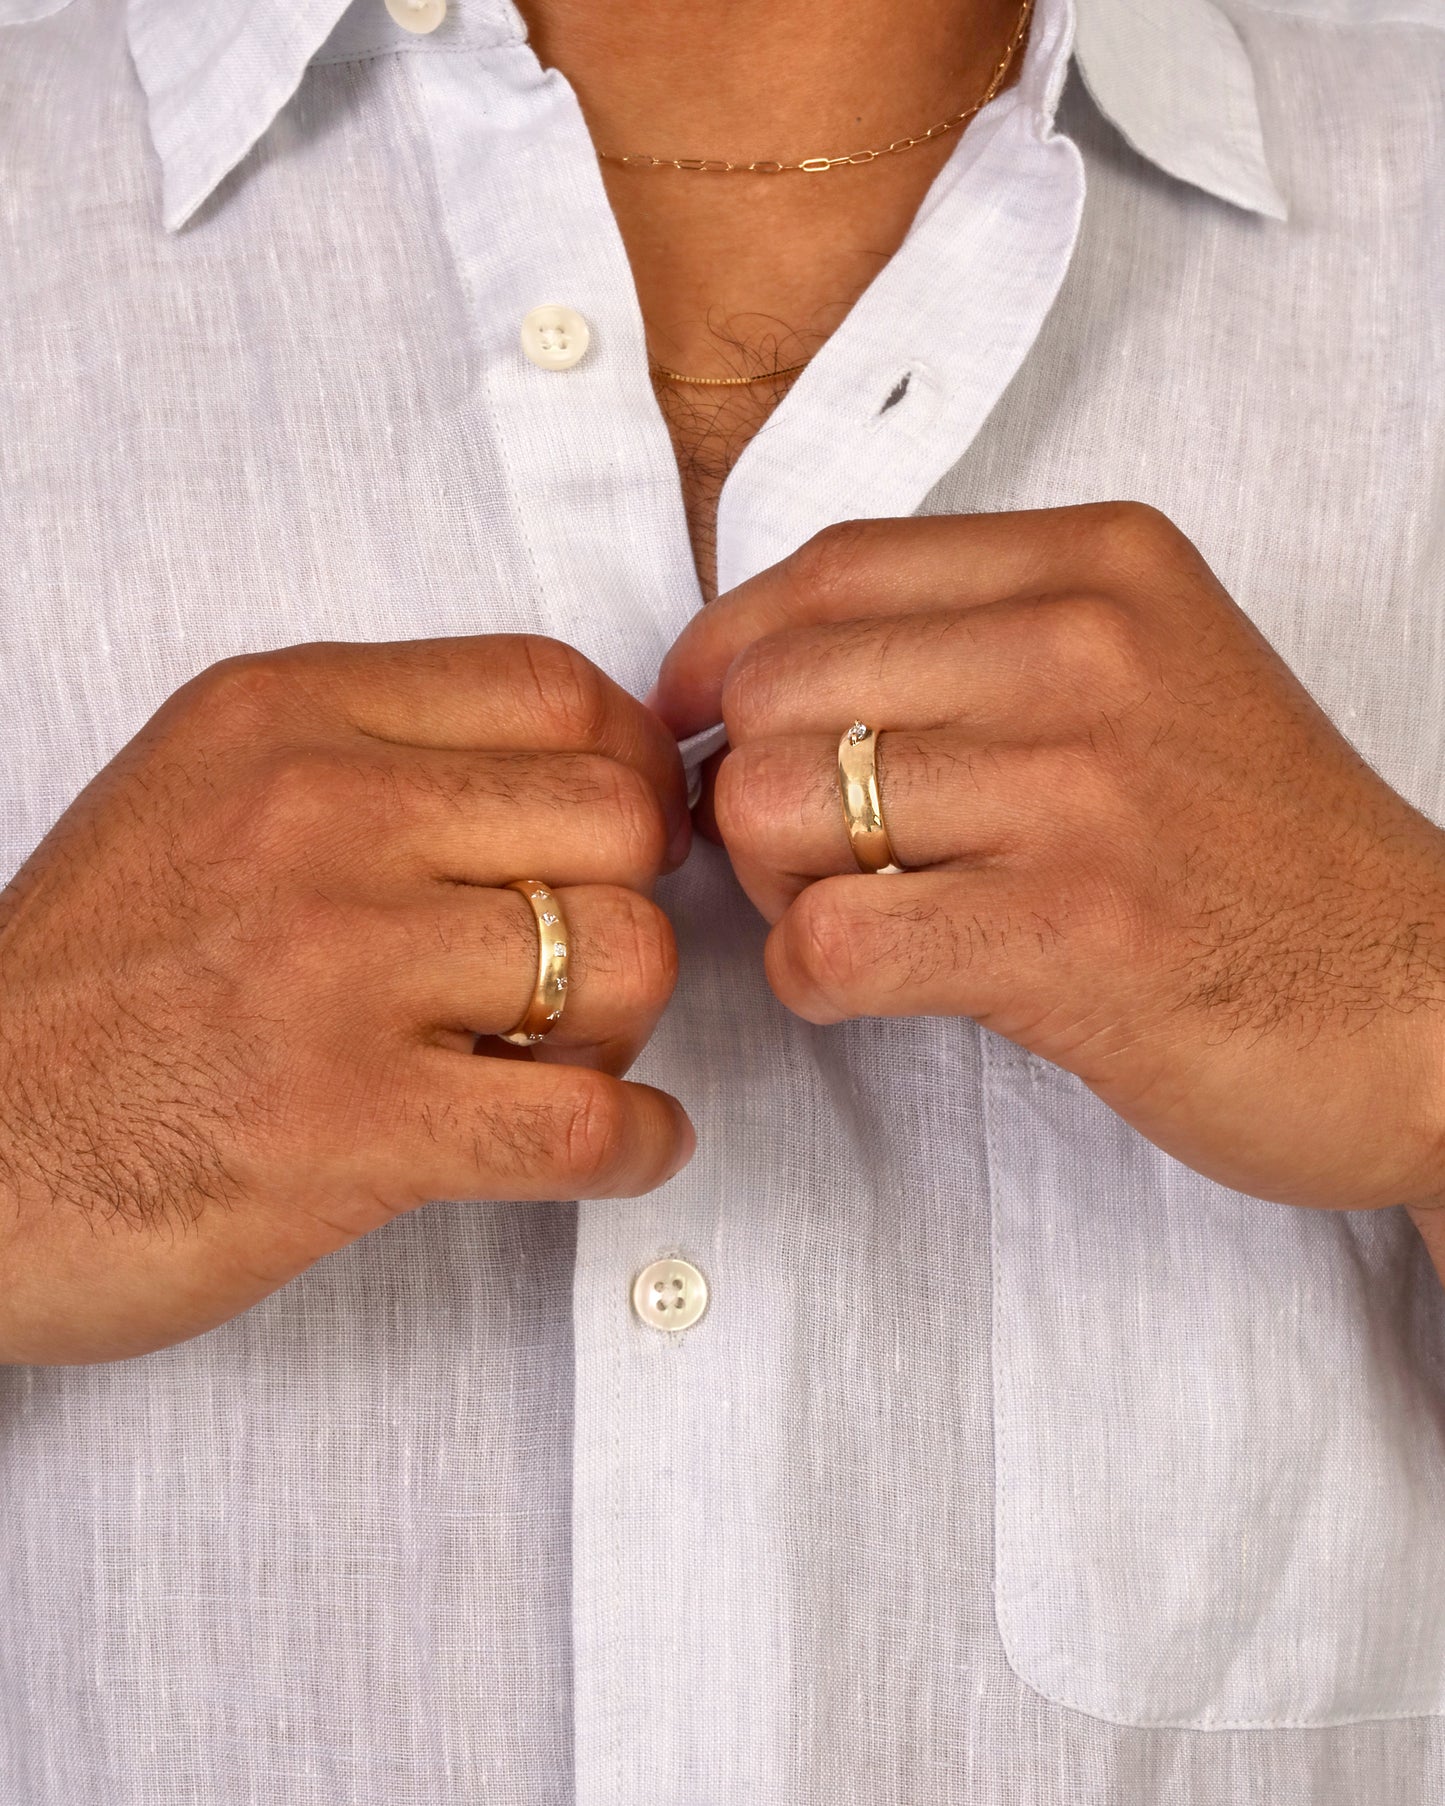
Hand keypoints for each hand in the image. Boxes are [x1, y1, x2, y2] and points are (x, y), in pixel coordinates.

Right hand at [0, 636, 693, 1363]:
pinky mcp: (350, 1122)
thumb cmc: (91, 983)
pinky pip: (590, 1122)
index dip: (629, 766)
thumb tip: (575, 780)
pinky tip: (617, 1147)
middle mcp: (317, 817)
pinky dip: (638, 1144)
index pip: (552, 686)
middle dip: (626, 898)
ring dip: (617, 1026)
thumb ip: (372, 760)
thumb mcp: (202, 790)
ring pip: (622, 960)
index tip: (628, 831)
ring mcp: (335, 968)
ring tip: (550, 1059)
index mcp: (284, 715)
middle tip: (576, 960)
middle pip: (615, 820)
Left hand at [653, 505, 1444, 1214]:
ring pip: (773, 807)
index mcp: (1098, 565)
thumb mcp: (1148, 679)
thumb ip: (976, 648)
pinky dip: (814, 979)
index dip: (720, 656)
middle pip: (771, 690)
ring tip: (859, 918)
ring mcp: (1083, 790)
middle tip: (811, 859)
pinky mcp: (1074, 934)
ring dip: (779, 887)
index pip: (822, 570)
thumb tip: (753, 677)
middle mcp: (1087, 650)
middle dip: (748, 789)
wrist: (1426, 1005)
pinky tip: (875, 985)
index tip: (700, 727)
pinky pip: (828, 942)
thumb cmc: (1259, 857)